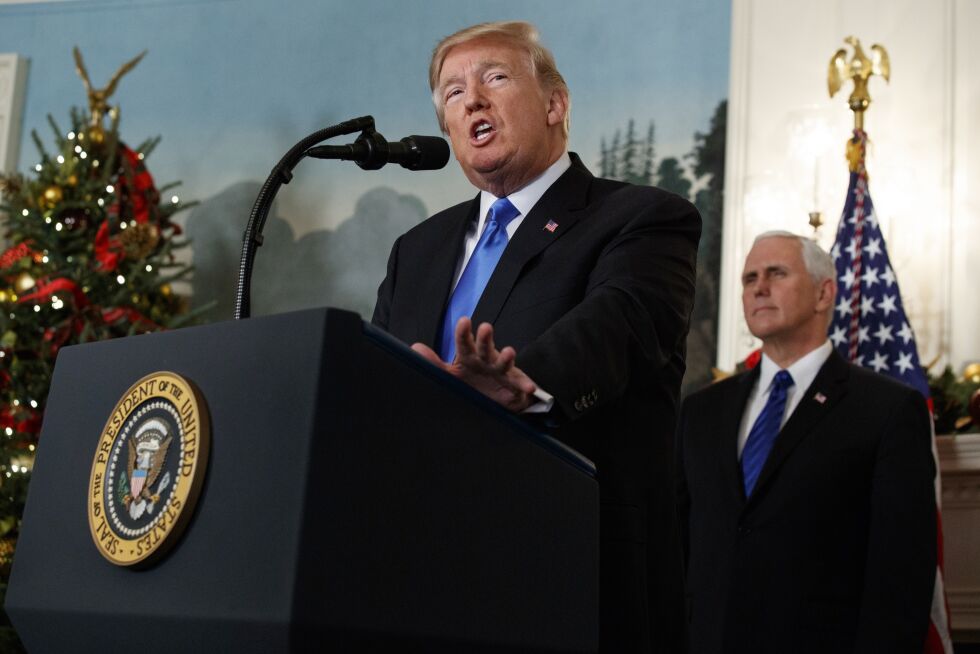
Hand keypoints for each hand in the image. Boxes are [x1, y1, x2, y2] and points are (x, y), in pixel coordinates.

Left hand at [411, 317, 536, 412]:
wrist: (497, 396)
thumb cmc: (473, 378)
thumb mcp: (452, 373)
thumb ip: (434, 363)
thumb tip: (415, 348)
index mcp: (469, 356)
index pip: (464, 342)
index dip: (463, 332)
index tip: (464, 320)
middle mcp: (485, 360)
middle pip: (485, 347)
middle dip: (486, 338)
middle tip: (485, 327)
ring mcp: (500, 371)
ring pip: (504, 362)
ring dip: (507, 357)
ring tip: (510, 352)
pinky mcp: (513, 384)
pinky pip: (520, 385)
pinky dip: (525, 386)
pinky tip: (528, 388)